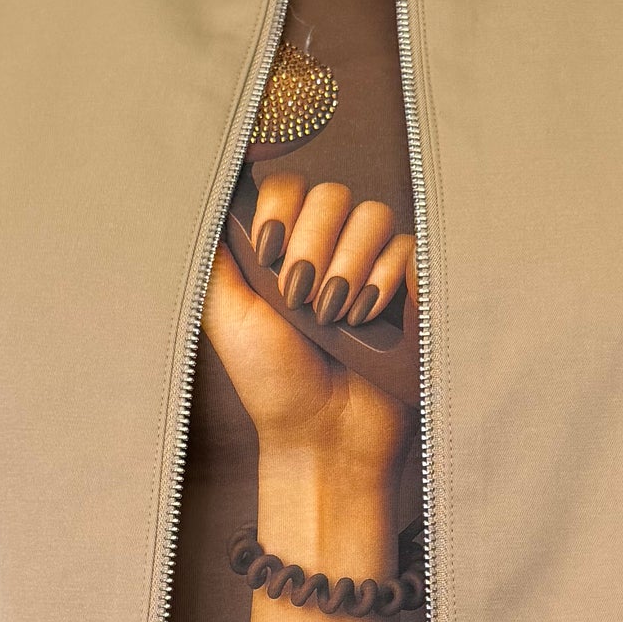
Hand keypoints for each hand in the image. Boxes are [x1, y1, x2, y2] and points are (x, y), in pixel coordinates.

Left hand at [203, 170, 414, 483]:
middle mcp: (328, 249)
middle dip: (312, 245)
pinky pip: (407, 248)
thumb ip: (216, 255)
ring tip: (333, 315)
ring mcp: (371, 265)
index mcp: (283, 249)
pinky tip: (364, 318)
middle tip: (300, 299)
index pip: (289, 187)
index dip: (282, 209)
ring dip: (347, 264)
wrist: (323, 434)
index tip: (269, 252)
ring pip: (372, 215)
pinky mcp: (409, 287)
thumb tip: (213, 199)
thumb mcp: (228, 315)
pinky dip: (383, 279)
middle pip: (332, 194)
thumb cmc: (272, 382)